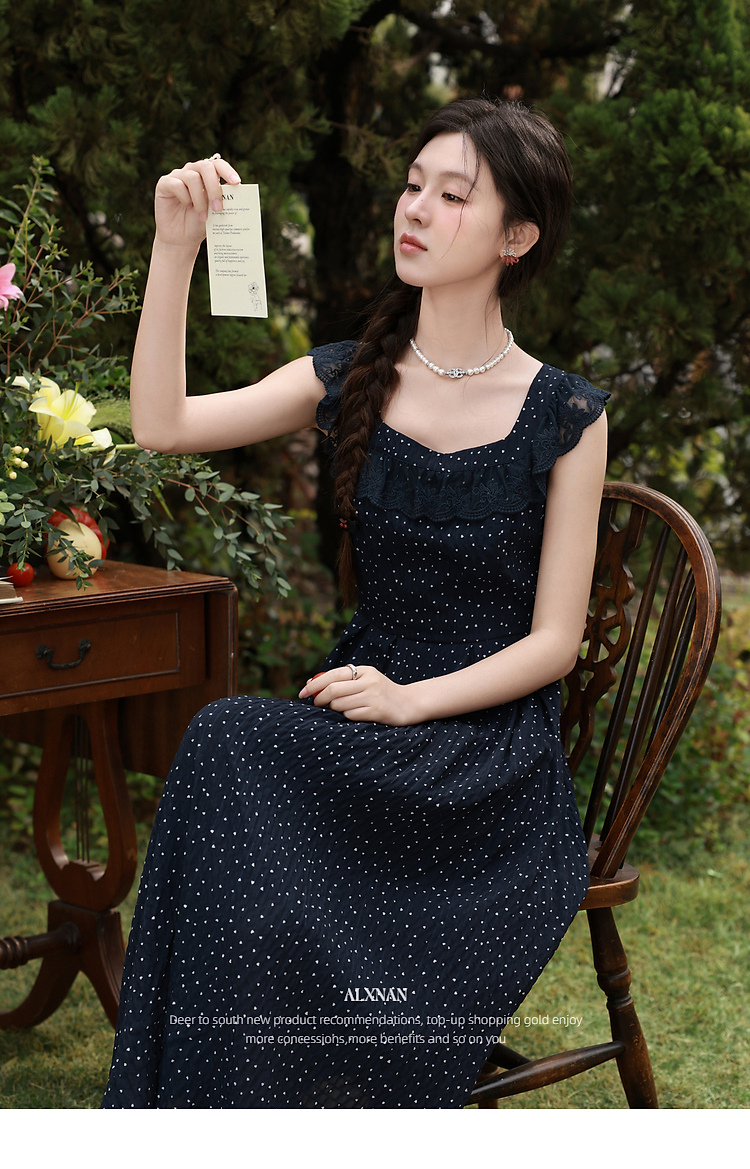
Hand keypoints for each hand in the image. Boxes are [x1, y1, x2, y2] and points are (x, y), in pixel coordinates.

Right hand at [153, 156, 241, 249]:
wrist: (181, 239)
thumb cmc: (200, 224)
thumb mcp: (214, 213)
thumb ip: (223, 201)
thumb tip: (236, 194)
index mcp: (207, 175)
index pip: (218, 164)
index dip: (227, 171)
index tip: (237, 183)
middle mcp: (193, 171)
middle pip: (205, 166)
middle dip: (214, 187)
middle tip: (218, 208)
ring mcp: (178, 176)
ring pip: (192, 177)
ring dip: (200, 199)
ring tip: (202, 216)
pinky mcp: (164, 183)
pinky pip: (177, 184)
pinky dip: (184, 197)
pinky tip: (186, 207)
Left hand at [298, 665, 420, 725]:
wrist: (408, 704)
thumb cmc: (380, 693)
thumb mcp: (365, 680)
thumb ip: (343, 681)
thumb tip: (311, 684)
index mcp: (364, 671)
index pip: (332, 675)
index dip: (314, 684)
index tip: (302, 693)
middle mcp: (369, 681)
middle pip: (333, 690)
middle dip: (319, 699)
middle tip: (316, 704)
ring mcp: (373, 696)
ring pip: (339, 704)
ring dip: (334, 709)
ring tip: (341, 709)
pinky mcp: (376, 711)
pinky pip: (350, 715)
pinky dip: (346, 716)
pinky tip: (354, 715)